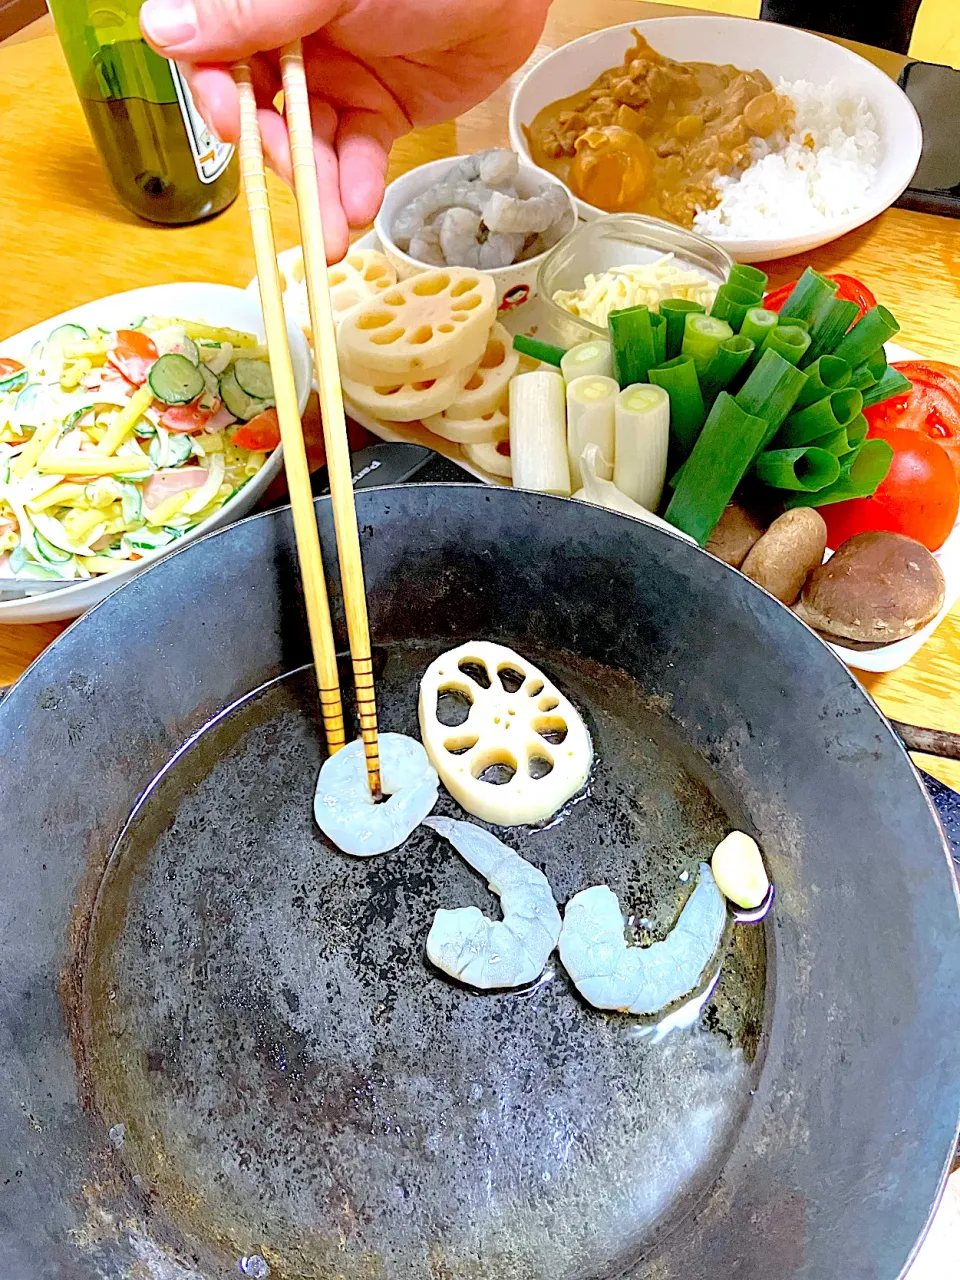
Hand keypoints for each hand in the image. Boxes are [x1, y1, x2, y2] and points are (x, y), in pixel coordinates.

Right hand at [140, 0, 551, 259]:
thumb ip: (252, 12)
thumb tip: (162, 29)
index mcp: (269, 3)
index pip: (216, 54)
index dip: (219, 93)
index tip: (234, 122)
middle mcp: (295, 41)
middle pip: (263, 112)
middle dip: (277, 160)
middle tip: (297, 190)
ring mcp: (338, 78)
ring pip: (310, 144)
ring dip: (319, 190)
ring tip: (332, 235)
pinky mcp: (380, 110)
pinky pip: (358, 153)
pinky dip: (356, 182)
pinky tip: (358, 206)